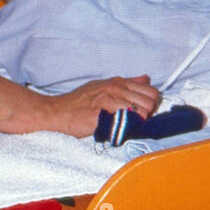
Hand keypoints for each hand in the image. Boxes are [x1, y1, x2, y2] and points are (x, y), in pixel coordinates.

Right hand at [43, 75, 159, 137]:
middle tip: (136, 122)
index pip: (151, 91)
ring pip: (141, 112)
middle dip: (148, 115)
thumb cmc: (79, 101)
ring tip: (125, 126)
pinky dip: (126, 128)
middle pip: (150, 102)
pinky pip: (125, 121)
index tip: (145, 114)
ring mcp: (109, 100)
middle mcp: (116, 88)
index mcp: (118, 82)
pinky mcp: (102, 114)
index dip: (152, 105)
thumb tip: (146, 79)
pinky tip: (117, 130)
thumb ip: (127, 83)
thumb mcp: (103, 86)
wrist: (57, 111)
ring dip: (138, 123)